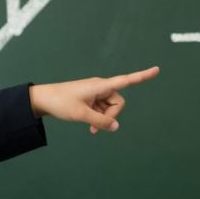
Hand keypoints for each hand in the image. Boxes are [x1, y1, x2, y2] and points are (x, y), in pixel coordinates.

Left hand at [28, 66, 159, 134]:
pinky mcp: (91, 98)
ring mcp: (96, 93)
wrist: (43, 99)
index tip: (157, 70)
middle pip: (118, 102)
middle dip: (112, 116)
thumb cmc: (61, 103)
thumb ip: (100, 122)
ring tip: (91, 128)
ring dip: (104, 119)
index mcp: (100, 85)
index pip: (126, 80)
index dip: (142, 76)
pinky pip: (102, 109)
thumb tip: (116, 128)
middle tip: (98, 126)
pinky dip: (99, 118)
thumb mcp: (81, 115)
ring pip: (110, 108)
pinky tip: (91, 127)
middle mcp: (101, 86)